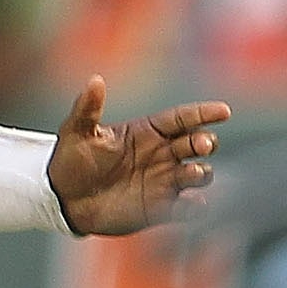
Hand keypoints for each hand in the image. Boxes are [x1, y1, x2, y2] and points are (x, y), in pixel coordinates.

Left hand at [46, 76, 230, 235]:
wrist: (63, 199)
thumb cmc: (72, 161)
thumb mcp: (77, 133)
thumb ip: (88, 108)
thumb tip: (94, 80)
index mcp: (148, 132)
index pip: (183, 118)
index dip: (204, 113)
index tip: (223, 111)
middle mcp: (162, 154)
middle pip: (197, 144)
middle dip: (205, 142)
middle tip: (202, 144)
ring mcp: (164, 181)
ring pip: (198, 174)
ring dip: (200, 173)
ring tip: (190, 172)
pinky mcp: (162, 208)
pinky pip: (188, 207)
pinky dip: (195, 206)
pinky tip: (193, 204)